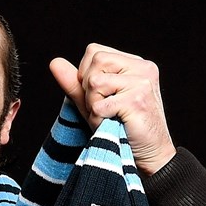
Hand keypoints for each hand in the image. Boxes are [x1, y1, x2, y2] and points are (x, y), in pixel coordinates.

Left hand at [49, 43, 175, 174]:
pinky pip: (100, 105)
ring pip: (95, 81)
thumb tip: (54, 62)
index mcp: (134, 63)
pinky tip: (112, 125)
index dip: (85, 73)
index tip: (98, 95)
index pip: (94, 51)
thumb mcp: (94, 101)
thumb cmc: (121, 128)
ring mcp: (142, 82)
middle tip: (103, 107)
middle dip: (88, 87)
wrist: (150, 155)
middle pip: (95, 59)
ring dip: (93, 104)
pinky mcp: (137, 100)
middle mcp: (142, 68)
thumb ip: (75, 82)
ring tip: (109, 116)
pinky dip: (98, 119)